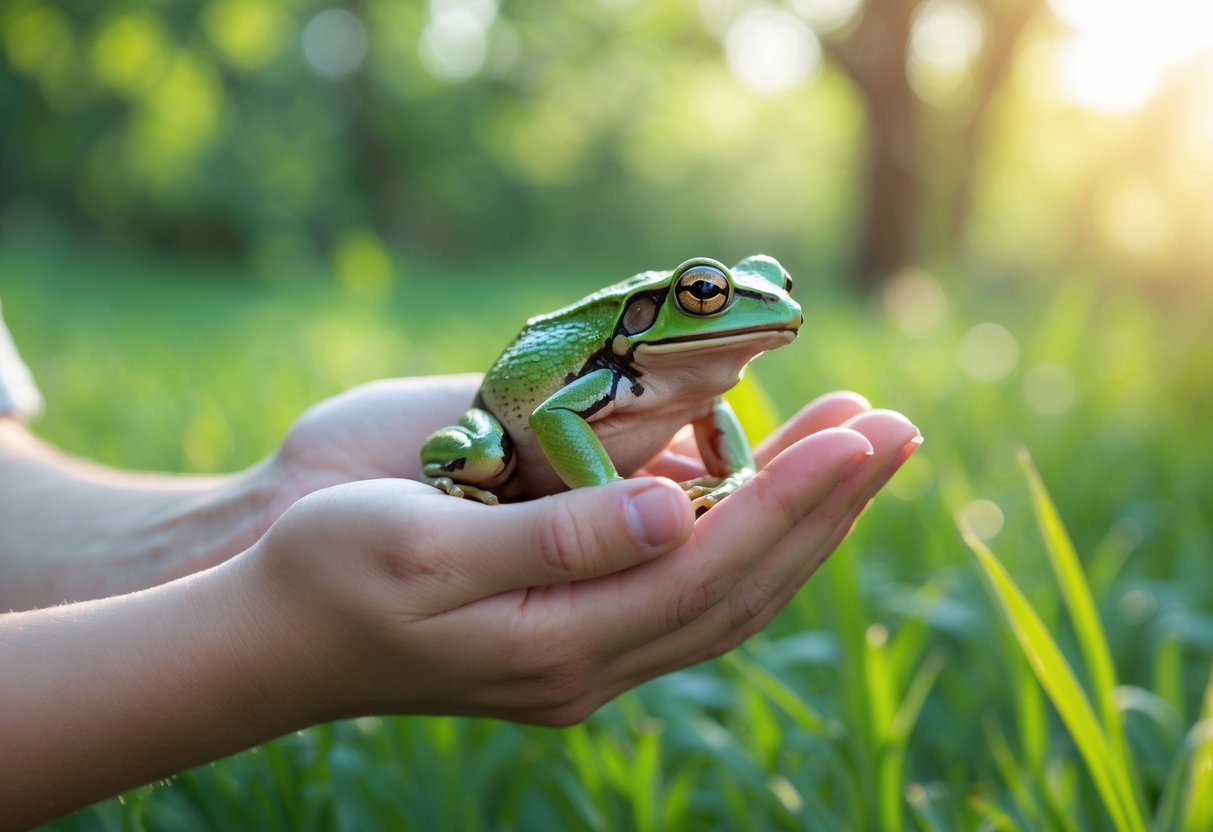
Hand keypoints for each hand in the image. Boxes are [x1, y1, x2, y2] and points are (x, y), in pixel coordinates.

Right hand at [242, 392, 920, 724]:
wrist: (270, 639)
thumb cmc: (326, 576)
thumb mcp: (425, 550)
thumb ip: (557, 541)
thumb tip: (674, 511)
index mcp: (560, 644)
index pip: (713, 569)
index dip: (794, 499)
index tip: (861, 430)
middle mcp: (590, 664)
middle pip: (742, 587)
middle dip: (826, 508)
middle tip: (895, 427)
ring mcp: (583, 659)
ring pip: (725, 596)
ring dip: (799, 525)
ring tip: (855, 453)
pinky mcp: (569, 639)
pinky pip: (685, 595)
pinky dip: (743, 543)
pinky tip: (766, 497)